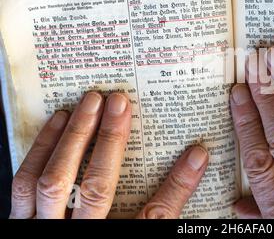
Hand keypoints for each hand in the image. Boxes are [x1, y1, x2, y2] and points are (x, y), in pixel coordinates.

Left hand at [9, 92, 207, 218]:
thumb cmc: (104, 238)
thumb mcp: (136, 229)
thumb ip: (162, 209)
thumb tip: (194, 167)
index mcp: (112, 237)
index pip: (153, 217)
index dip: (177, 185)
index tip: (197, 154)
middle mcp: (77, 234)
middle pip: (97, 188)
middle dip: (108, 141)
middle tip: (119, 101)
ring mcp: (44, 227)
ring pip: (54, 182)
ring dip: (71, 138)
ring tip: (88, 104)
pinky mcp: (23, 219)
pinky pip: (25, 184)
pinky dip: (41, 149)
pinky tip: (56, 123)